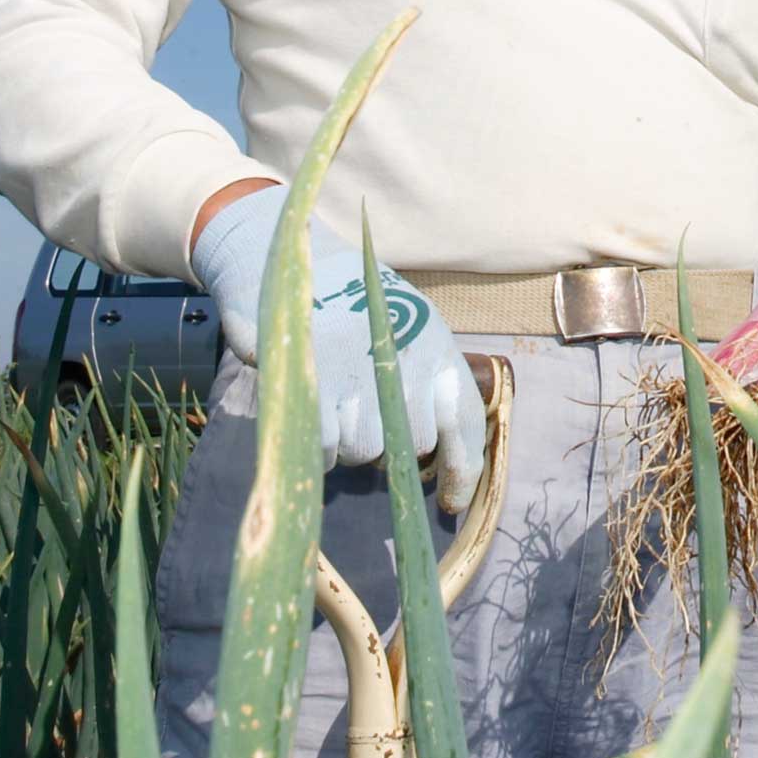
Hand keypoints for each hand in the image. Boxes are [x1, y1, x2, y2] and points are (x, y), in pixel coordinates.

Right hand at [191, 185, 485, 511]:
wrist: (293, 255)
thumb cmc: (354, 299)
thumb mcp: (406, 325)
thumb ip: (427, 378)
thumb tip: (444, 453)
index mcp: (434, 344)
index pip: (464, 422)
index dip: (463, 470)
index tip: (451, 502)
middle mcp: (404, 361)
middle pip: (412, 448)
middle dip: (391, 447)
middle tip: (365, 413)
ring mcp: (357, 373)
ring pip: (365, 453)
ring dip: (350, 443)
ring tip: (336, 400)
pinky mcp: (313, 382)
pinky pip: (326, 447)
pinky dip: (319, 441)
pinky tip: (314, 407)